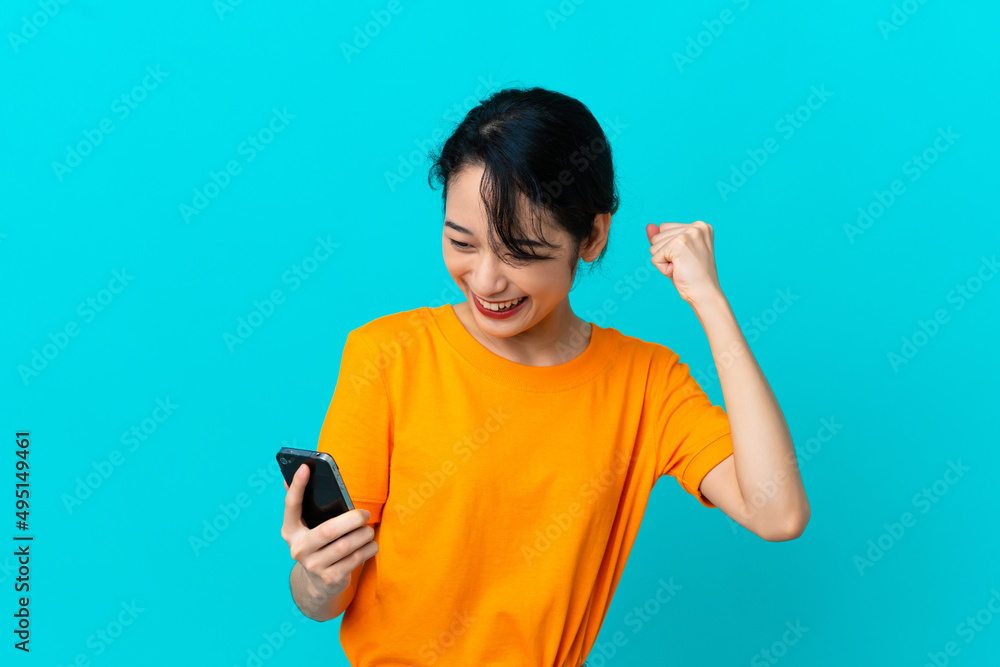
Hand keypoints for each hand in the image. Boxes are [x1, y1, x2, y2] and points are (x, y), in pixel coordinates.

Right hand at [281, 463, 377, 599]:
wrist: (319, 584)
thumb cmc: (319, 545)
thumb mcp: (309, 527)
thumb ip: (307, 505)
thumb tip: (299, 472)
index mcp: (290, 531)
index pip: (291, 505)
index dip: (297, 486)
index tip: (306, 467)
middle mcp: (298, 549)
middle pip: (328, 530)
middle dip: (352, 519)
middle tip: (365, 514)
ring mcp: (313, 566)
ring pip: (345, 546)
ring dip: (363, 535)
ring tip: (368, 530)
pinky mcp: (331, 579)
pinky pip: (356, 559)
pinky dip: (368, 549)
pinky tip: (370, 545)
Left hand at [645, 220, 723, 307]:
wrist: (705, 294)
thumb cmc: (692, 277)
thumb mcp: (676, 253)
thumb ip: (662, 238)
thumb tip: (648, 226)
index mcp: (700, 226)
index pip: (665, 228)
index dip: (669, 248)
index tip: (687, 259)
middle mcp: (697, 226)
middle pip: (658, 236)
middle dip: (665, 255)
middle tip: (685, 265)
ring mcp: (689, 233)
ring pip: (654, 246)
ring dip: (664, 262)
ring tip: (682, 268)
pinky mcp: (679, 244)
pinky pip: (655, 257)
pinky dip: (663, 268)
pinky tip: (678, 271)